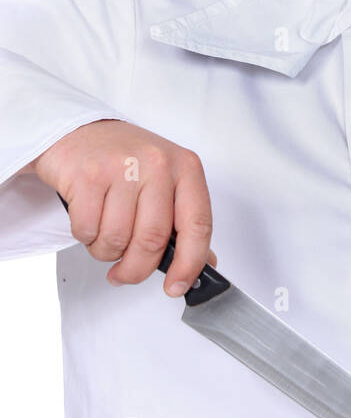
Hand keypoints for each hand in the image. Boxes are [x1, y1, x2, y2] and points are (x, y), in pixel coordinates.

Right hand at [31, 119, 215, 296]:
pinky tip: (89, 219)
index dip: (190, 264)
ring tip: (105, 236)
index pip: (198, 225)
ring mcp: (122, 167)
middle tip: (125, 274)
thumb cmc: (125, 161)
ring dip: (107, 252)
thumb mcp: (165, 181)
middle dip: (136, 269)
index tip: (176, 287)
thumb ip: (184, 220)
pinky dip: (86, 237)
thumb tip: (204, 263)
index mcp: (186, 167)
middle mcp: (158, 164)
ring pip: (117, 240)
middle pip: (153, 240)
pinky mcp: (87, 175)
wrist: (79, 131)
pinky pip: (87, 231)